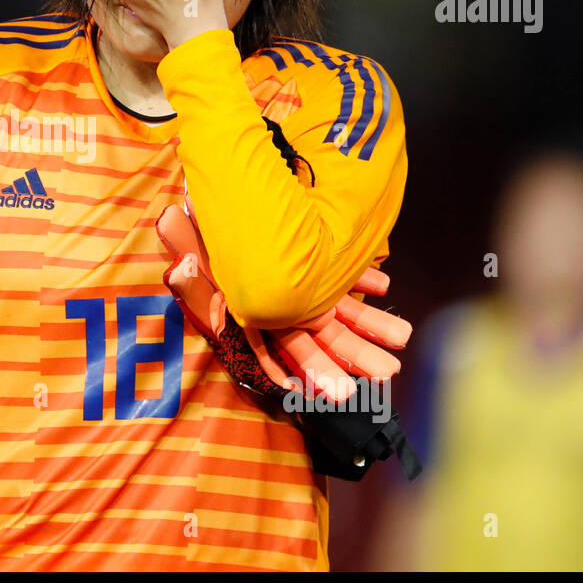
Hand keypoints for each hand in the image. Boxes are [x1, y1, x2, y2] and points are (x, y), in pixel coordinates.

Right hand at [157, 200, 410, 402]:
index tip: (342, 393)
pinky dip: (361, 277)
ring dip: (368, 320)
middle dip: (355, 353)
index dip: (315, 370)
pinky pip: (339, 269)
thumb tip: (180, 275)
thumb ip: (190, 280)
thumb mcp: (190, 259)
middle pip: (322, 333)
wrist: (217, 189)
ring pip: (338, 305)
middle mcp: (281, 299)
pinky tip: (383, 287)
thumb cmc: (199, 232)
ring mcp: (299, 276)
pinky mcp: (311, 251)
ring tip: (402, 336)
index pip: (287, 349)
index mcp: (256, 311)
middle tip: (389, 372)